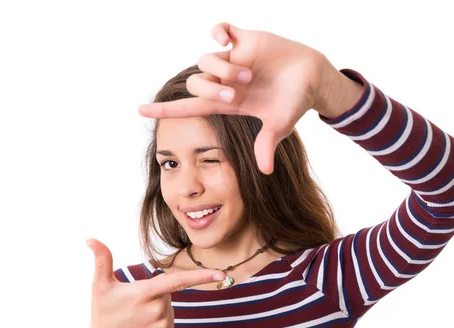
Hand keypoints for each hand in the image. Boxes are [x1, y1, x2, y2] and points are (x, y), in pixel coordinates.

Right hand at [81, 238, 225, 327]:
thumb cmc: (103, 314)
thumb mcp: (99, 286)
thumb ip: (102, 260)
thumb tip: (91, 239)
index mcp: (144, 294)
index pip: (176, 281)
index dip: (200, 276)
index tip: (221, 274)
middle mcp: (157, 310)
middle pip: (168, 290)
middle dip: (155, 291)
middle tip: (134, 303)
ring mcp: (163, 325)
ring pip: (170, 304)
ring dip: (158, 305)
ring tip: (137, 315)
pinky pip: (170, 319)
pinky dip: (160, 319)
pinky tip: (144, 325)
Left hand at [137, 22, 338, 174]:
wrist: (313, 78)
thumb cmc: (294, 103)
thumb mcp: (279, 126)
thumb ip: (267, 145)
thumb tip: (264, 171)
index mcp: (229, 102)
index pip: (190, 107)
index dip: (166, 109)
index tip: (140, 110)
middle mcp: (226, 81)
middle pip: (196, 83)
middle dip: (212, 88)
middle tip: (239, 92)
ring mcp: (234, 60)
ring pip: (205, 59)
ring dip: (223, 68)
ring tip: (249, 74)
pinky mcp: (245, 40)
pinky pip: (220, 29)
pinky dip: (217, 30)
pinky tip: (226, 38)